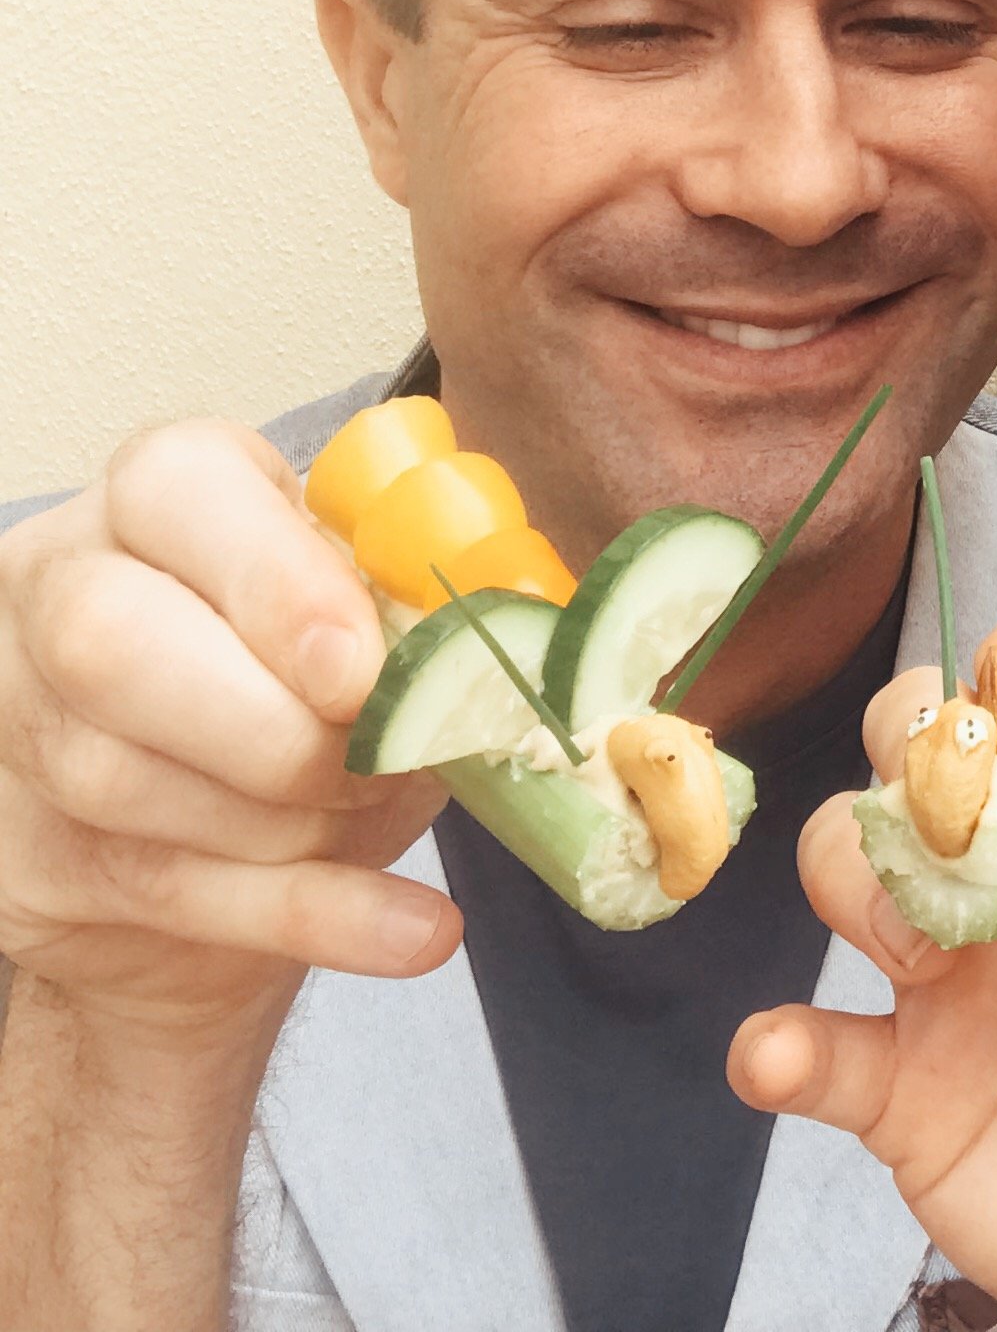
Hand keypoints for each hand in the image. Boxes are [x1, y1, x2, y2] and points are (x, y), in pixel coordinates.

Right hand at [0, 419, 458, 1047]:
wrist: (236, 840)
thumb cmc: (317, 683)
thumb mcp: (376, 616)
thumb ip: (428, 603)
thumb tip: (523, 619)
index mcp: (165, 495)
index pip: (178, 490)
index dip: (275, 583)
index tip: (361, 668)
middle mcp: (62, 586)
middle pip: (110, 641)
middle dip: (269, 724)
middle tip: (378, 760)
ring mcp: (21, 721)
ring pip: (123, 779)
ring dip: (288, 821)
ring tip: (375, 813)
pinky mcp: (24, 853)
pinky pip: (170, 892)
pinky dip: (316, 916)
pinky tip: (418, 932)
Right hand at [730, 664, 996, 1331]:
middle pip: (947, 771)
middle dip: (921, 744)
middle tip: (937, 775)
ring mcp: (963, 989)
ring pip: (864, 873)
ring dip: (859, 867)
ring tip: (904, 922)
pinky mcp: (909, 1096)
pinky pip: (822, 1053)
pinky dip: (782, 1044)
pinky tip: (778, 1055)